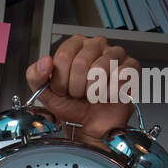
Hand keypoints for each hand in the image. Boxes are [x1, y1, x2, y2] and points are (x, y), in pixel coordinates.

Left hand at [24, 35, 139, 141]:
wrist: (90, 123)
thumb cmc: (70, 104)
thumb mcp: (44, 91)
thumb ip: (35, 75)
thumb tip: (45, 62)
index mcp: (74, 45)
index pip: (63, 57)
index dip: (61, 80)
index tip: (63, 89)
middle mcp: (96, 44)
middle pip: (80, 62)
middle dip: (76, 87)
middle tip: (79, 93)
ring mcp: (115, 53)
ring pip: (99, 70)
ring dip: (93, 91)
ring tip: (93, 94)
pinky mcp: (131, 67)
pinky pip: (119, 77)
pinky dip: (110, 93)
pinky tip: (107, 93)